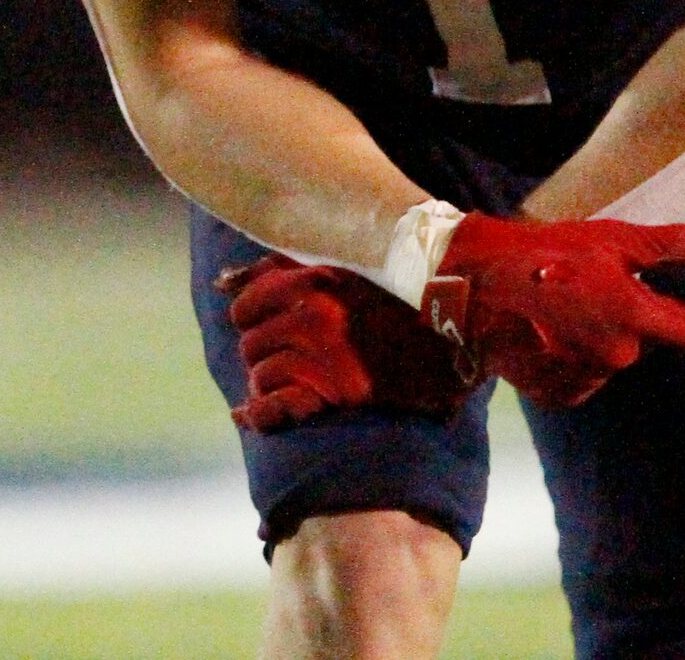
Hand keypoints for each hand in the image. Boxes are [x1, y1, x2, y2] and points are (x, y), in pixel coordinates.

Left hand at [217, 256, 476, 432]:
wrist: (464, 342)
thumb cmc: (402, 305)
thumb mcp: (344, 272)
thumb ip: (278, 268)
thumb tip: (221, 282)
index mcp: (315, 277)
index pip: (246, 303)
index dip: (253, 319)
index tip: (273, 329)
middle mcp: (313, 310)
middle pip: (249, 341)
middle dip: (263, 354)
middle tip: (292, 362)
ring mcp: (322, 350)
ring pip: (260, 373)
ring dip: (270, 384)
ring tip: (300, 388)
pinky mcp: (334, 391)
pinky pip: (272, 405)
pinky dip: (262, 415)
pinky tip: (261, 417)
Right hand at [421, 213, 684, 408]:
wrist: (471, 282)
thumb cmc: (546, 251)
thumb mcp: (614, 239)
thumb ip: (677, 244)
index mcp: (635, 318)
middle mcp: (617, 356)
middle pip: (651, 341)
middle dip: (642, 317)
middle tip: (611, 287)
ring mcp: (586, 378)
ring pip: (616, 358)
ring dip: (608, 335)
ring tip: (574, 306)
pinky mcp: (558, 392)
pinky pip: (585, 375)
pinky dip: (579, 355)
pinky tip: (555, 329)